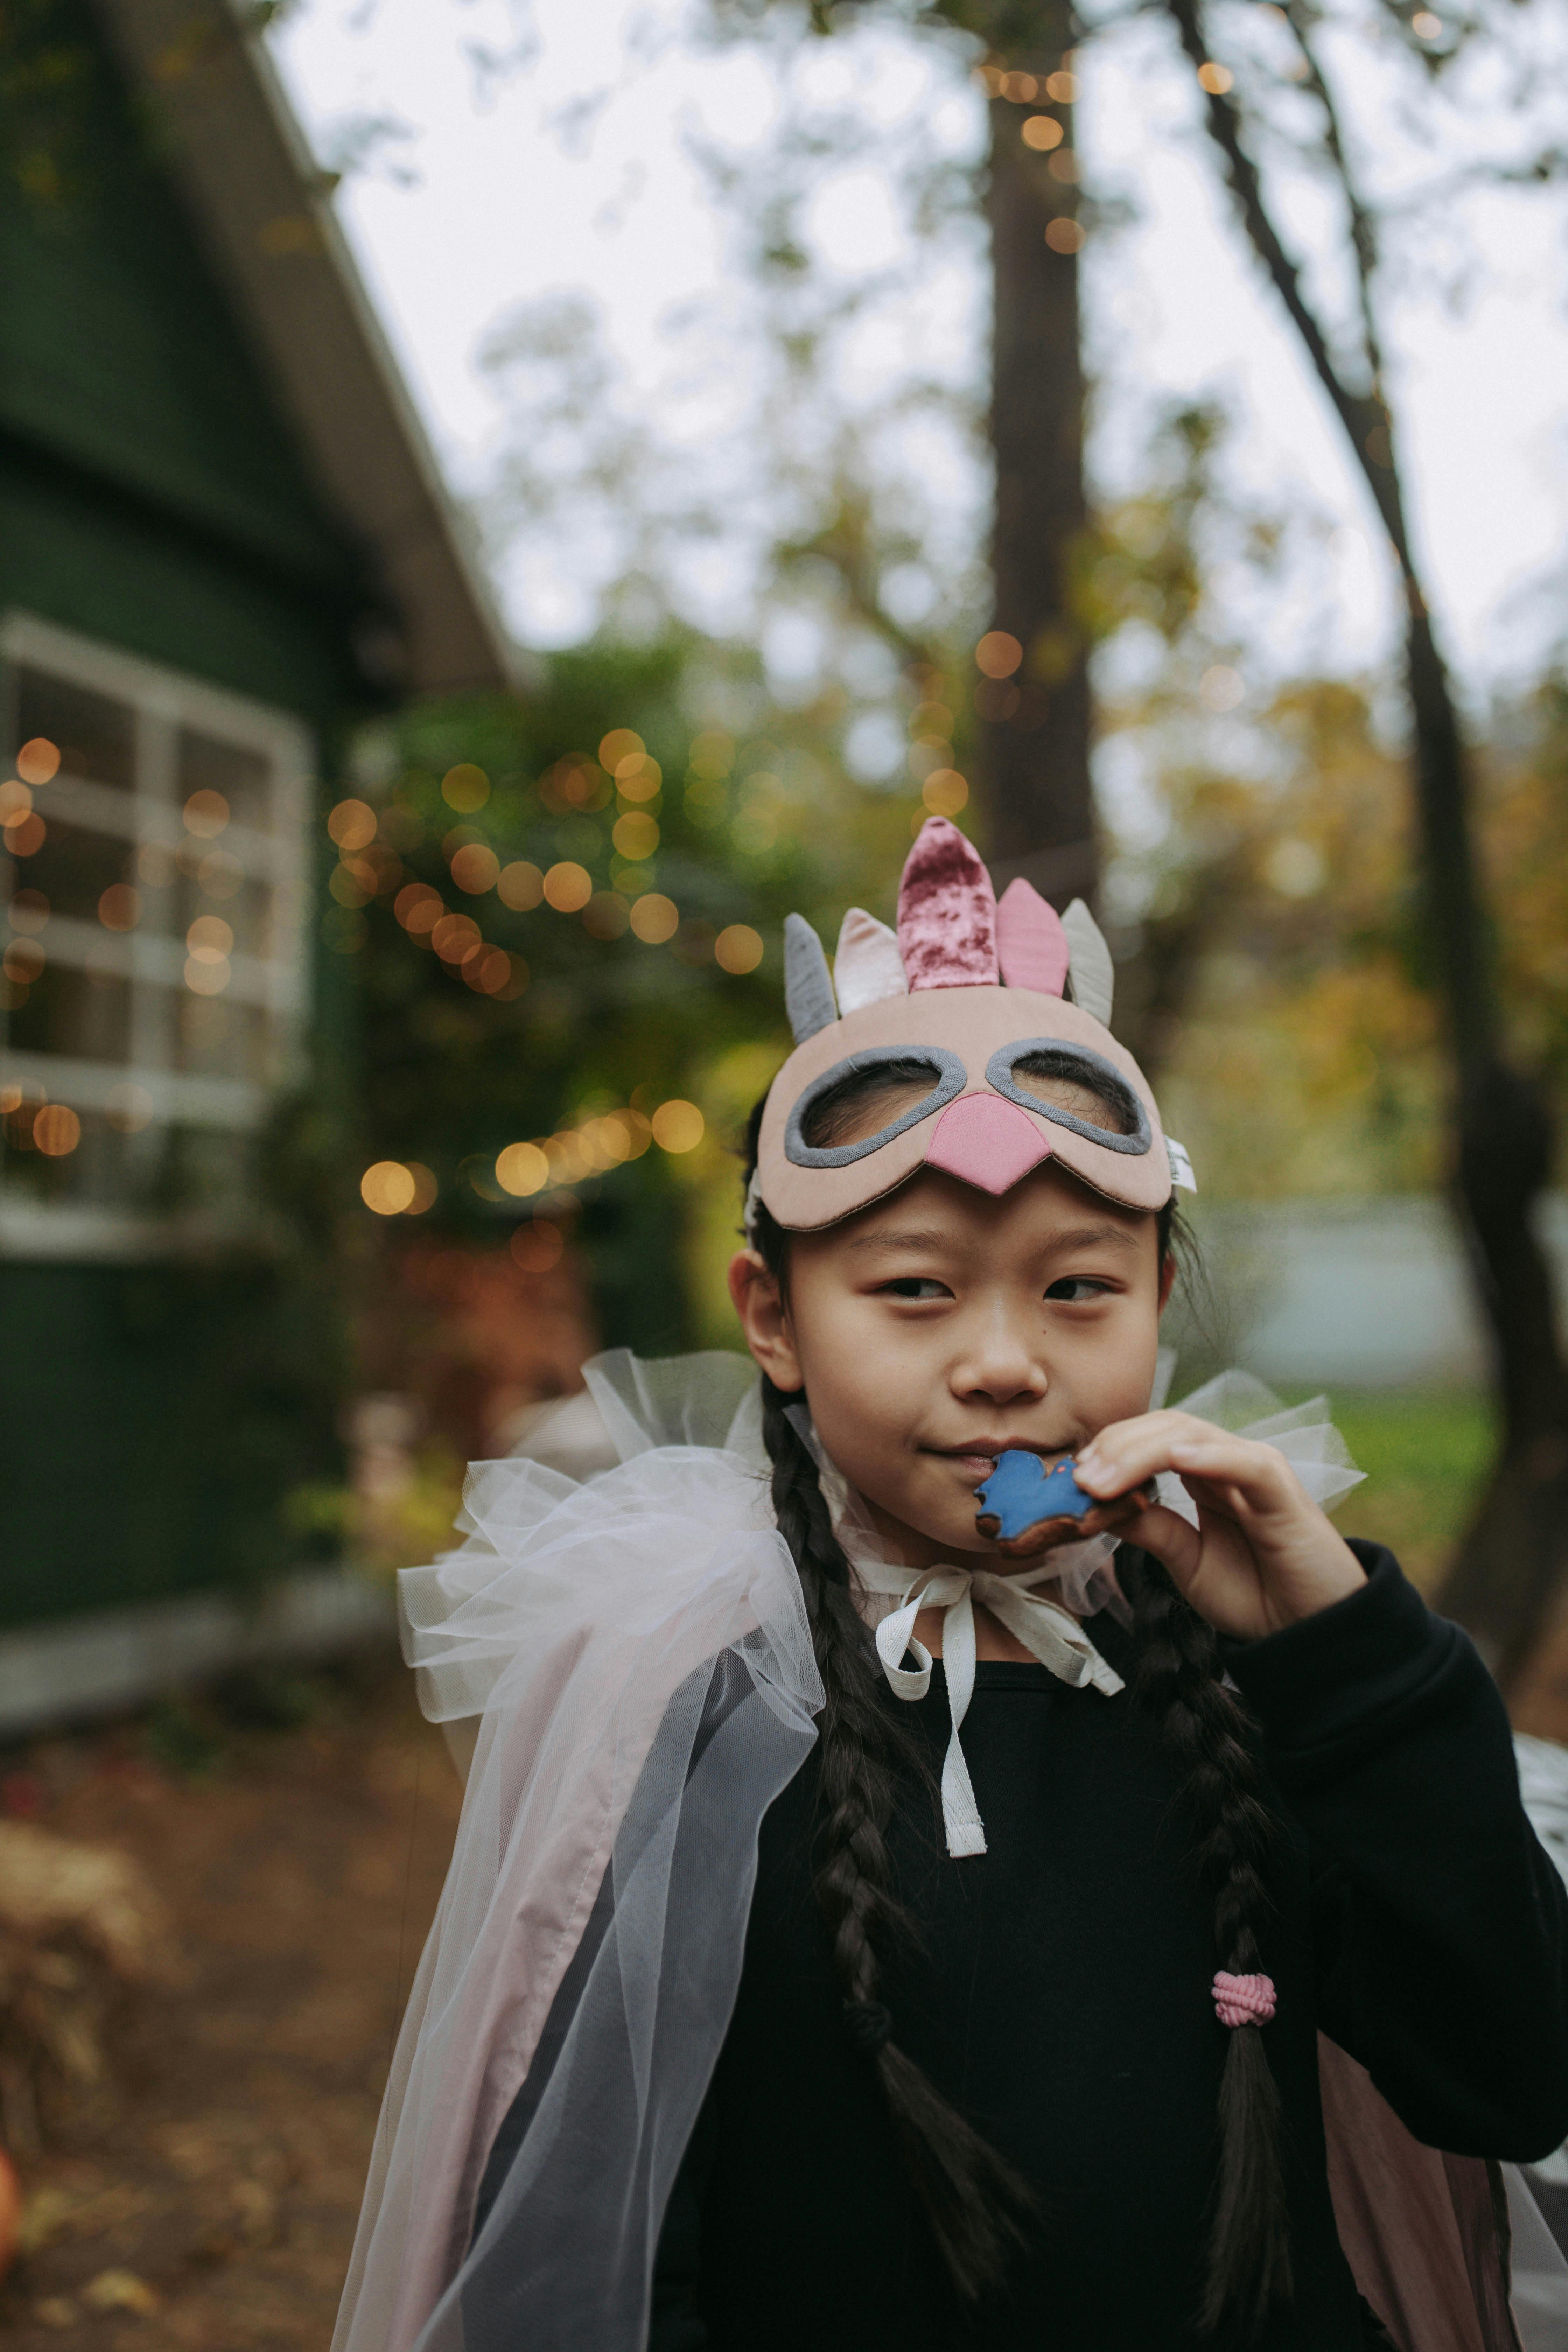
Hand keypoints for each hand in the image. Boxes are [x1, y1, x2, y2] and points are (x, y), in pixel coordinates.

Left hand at [1074, 1410, 1365, 1639]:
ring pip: (1192, 1435)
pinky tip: (1176, 1459)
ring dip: (1141, 1450)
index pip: (1147, 1440)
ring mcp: (1254, 1469)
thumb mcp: (1186, 1560)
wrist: (1310, 1631)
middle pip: (1162, 1428)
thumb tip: (1097, 1504)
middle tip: (1079, 1477)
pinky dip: (1209, 1456)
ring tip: (1104, 1475)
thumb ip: (1150, 1527)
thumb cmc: (1256, 1593)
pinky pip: (1244, 1461)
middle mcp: (1225, 1462)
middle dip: (1114, 1447)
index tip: (1070, 1480)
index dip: (1106, 1452)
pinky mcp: (1282, 1488)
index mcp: (1202, 1475)